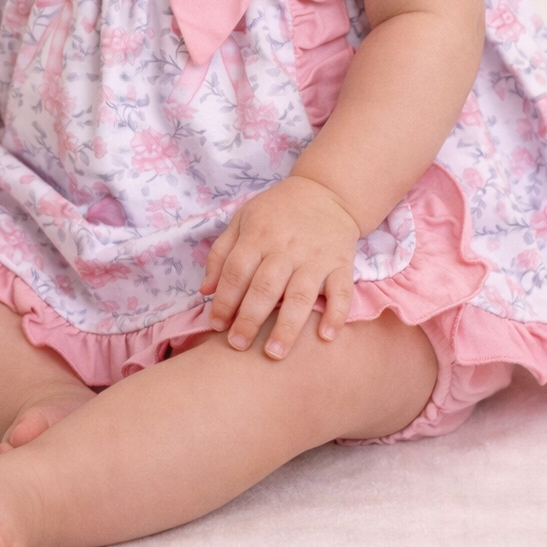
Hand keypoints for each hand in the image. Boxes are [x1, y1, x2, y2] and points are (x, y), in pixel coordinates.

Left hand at [199, 176, 360, 359]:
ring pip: (300, 295)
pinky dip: (335, 314)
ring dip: (288, 326)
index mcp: (258, 235)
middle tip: (238, 346)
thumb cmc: (277, 211)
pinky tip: (325, 337)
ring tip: (274, 354)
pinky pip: (341, 292)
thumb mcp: (243, 219)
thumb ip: (221, 253)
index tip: (216, 325)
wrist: (326, 192)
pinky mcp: (341, 263)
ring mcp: (316, 257)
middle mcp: (286, 247)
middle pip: (265, 287)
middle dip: (250, 319)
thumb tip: (205, 291)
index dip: (224, 300)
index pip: (236, 271)